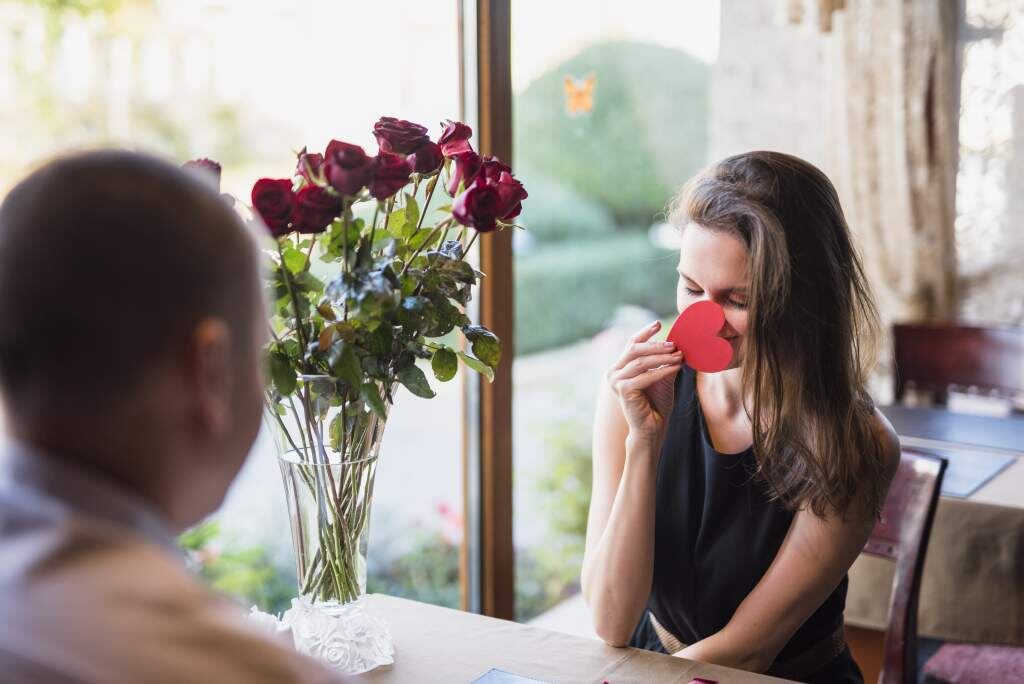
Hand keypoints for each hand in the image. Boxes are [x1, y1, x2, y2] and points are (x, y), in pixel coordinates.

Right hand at [605, 320, 681, 444]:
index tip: (658, 323)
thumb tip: (676, 343)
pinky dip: (663, 370)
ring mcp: (616, 381)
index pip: (631, 344)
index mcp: (619, 368)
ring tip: (679, 355)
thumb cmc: (656, 404)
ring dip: (662, 357)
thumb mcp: (661, 377)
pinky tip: (677, 368)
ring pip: (640, 361)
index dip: (644, 333)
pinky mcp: (623, 390)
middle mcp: (613, 372)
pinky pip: (646, 375)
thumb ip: (663, 362)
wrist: (652, 427)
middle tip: (674, 344)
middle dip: (655, 344)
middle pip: (634, 349)